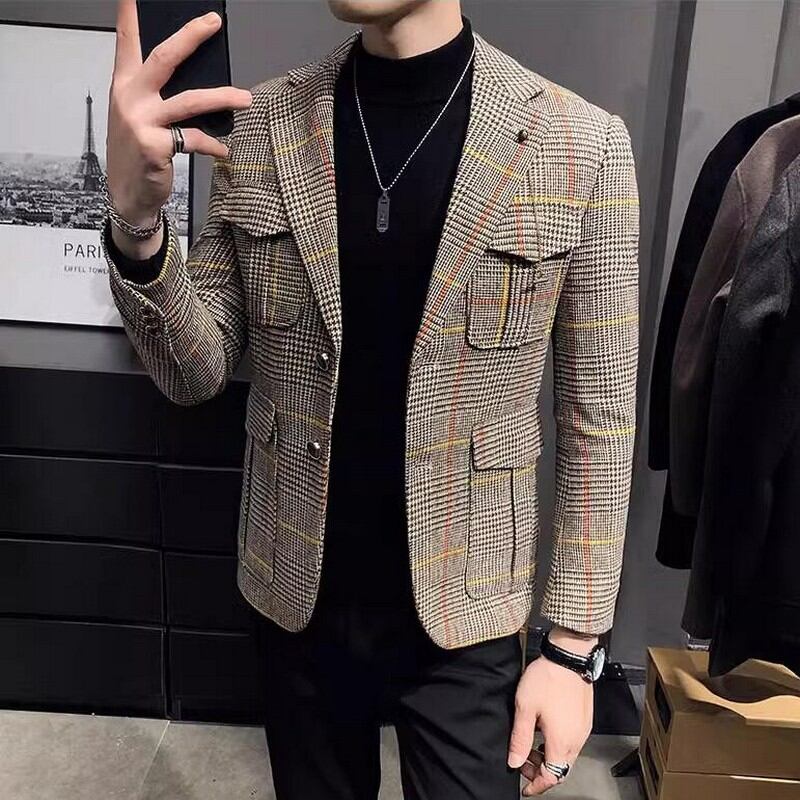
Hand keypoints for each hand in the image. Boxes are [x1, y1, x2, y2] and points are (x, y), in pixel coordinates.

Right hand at [107, 0, 251, 253]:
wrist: (128, 194)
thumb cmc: (138, 151)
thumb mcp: (139, 117)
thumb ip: (158, 95)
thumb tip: (201, 79)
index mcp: (124, 85)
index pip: (127, 43)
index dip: (129, 16)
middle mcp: (130, 98)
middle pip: (163, 58)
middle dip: (190, 37)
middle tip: (214, 22)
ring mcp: (141, 122)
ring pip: (189, 101)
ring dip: (222, 97)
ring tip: (246, 98)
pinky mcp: (156, 147)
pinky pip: (194, 139)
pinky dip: (213, 145)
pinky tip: (224, 150)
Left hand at [508, 629, 595, 794]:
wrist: (568, 657)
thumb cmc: (547, 679)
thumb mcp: (525, 708)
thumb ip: (520, 738)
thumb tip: (514, 762)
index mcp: (561, 742)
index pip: (551, 777)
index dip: (537, 785)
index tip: (525, 787)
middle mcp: (576, 740)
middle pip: (561, 770)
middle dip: (541, 772)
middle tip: (523, 761)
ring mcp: (583, 730)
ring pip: (567, 757)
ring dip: (549, 758)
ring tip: (531, 745)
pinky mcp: (585, 720)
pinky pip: (572, 743)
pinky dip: (558, 746)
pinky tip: (545, 732)